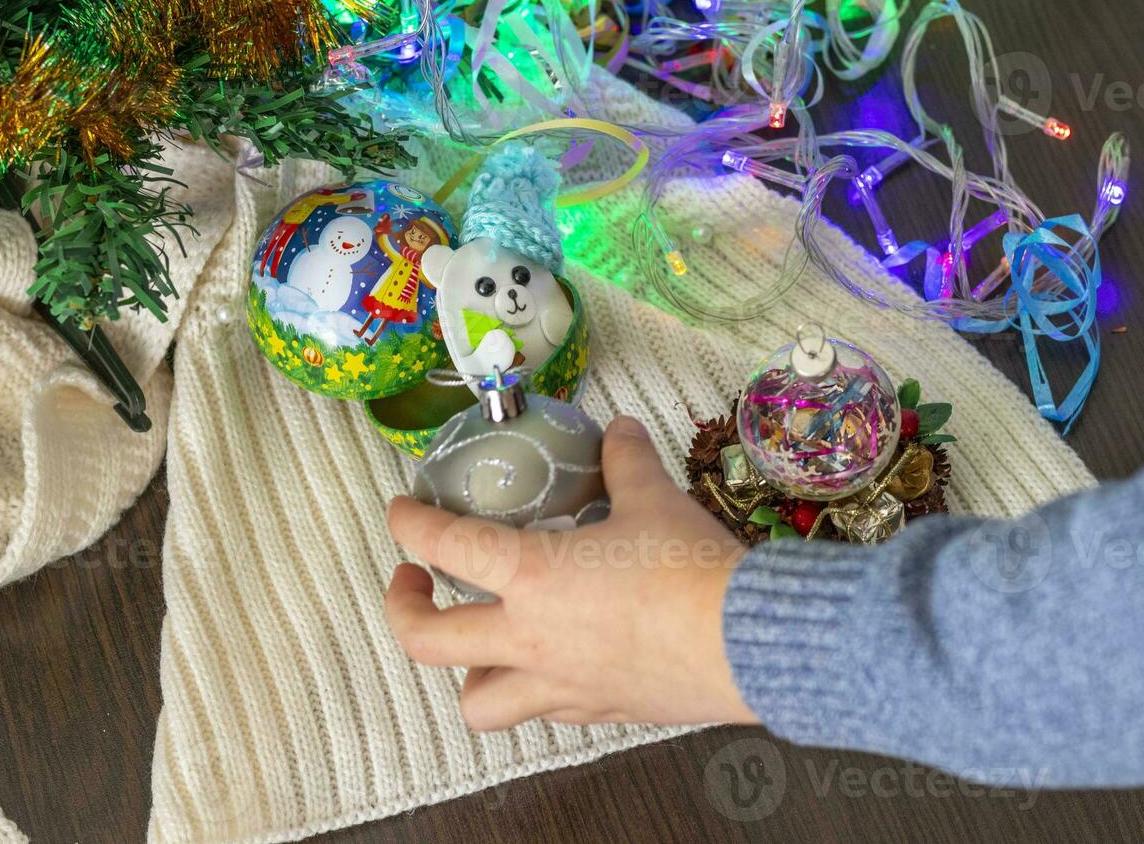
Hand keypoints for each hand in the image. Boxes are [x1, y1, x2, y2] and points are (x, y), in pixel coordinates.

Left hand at [385, 416, 758, 730]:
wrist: (745, 642)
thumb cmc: (689, 570)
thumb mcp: (653, 500)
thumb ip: (626, 462)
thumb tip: (621, 431)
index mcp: (530, 576)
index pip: (444, 546)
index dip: (409, 524)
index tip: (399, 512)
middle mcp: (529, 638)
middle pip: (427, 643)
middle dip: (402, 609)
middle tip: (412, 581)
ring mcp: (559, 683)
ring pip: (478, 701)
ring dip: (464, 672)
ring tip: (477, 640)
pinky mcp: (598, 711)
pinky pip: (542, 711)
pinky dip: (531, 688)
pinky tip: (552, 662)